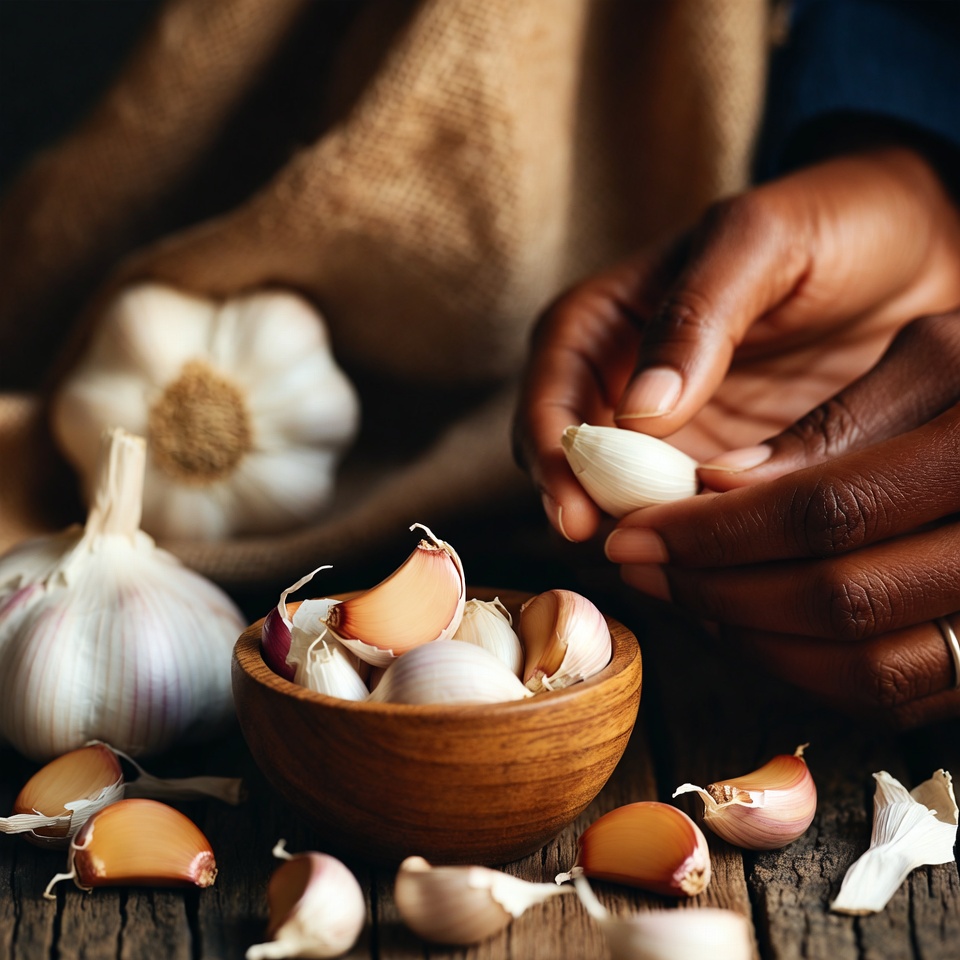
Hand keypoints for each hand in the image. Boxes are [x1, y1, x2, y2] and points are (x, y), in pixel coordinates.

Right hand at [513, 146, 959, 542]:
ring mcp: (671, 438)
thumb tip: (638, 412)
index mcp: (603, 324)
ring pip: (625, 505)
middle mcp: (621, 387)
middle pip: (571, 464)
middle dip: (589, 511)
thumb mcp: (761, 240)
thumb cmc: (833, 222)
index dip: (551, 456)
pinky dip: (697, 545)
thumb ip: (695, 314)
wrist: (920, 257)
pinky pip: (690, 521)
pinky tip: (724, 561)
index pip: (548, 393)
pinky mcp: (721, 473)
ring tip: (684, 564)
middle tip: (633, 551)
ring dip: (644, 537)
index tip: (575, 513)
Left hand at [605, 310, 959, 727]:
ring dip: (756, 643)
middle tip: (641, 569)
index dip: (714, 530)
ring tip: (687, 599)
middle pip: (840, 600)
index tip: (632, 532)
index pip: (826, 511)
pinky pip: (895, 697)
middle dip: (717, 591)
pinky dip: (810, 674)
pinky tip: (750, 629)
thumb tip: (719, 487)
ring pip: (868, 670)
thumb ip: (833, 422)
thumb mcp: (931, 358)